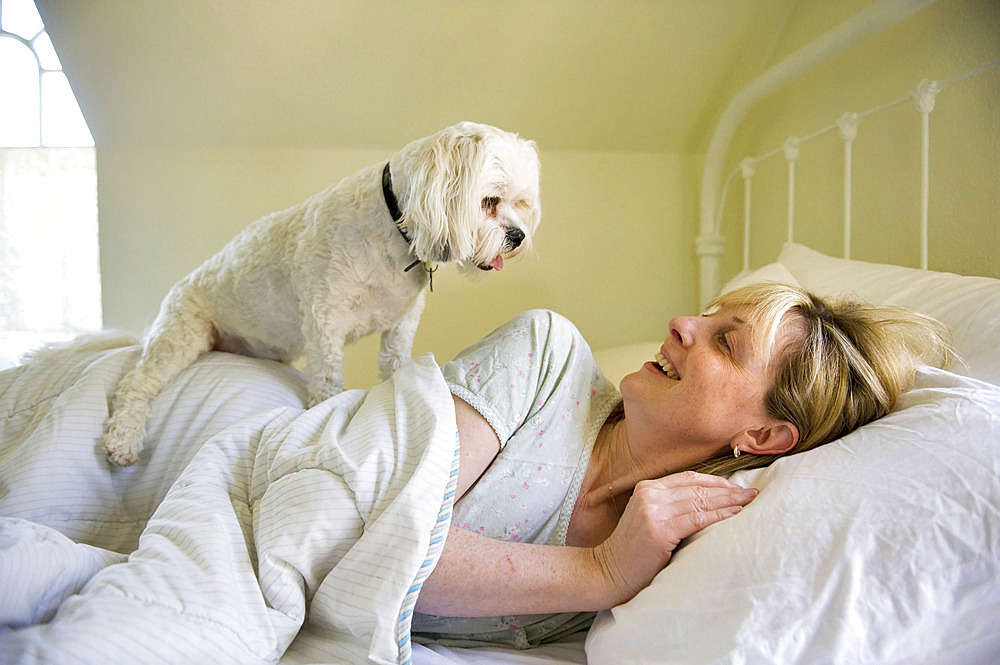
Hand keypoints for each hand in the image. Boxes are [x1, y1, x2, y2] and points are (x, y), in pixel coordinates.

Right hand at [592, 471, 756, 604]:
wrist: (607, 572)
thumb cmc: (633, 551)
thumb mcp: (648, 518)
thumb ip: (669, 506)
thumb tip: (708, 502)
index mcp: (647, 488)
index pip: (689, 478)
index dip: (716, 481)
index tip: (736, 486)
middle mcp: (649, 495)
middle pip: (697, 488)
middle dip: (728, 490)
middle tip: (752, 493)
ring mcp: (653, 511)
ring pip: (701, 502)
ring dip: (729, 502)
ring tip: (749, 503)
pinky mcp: (659, 530)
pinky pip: (698, 519)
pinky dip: (720, 516)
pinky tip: (735, 516)